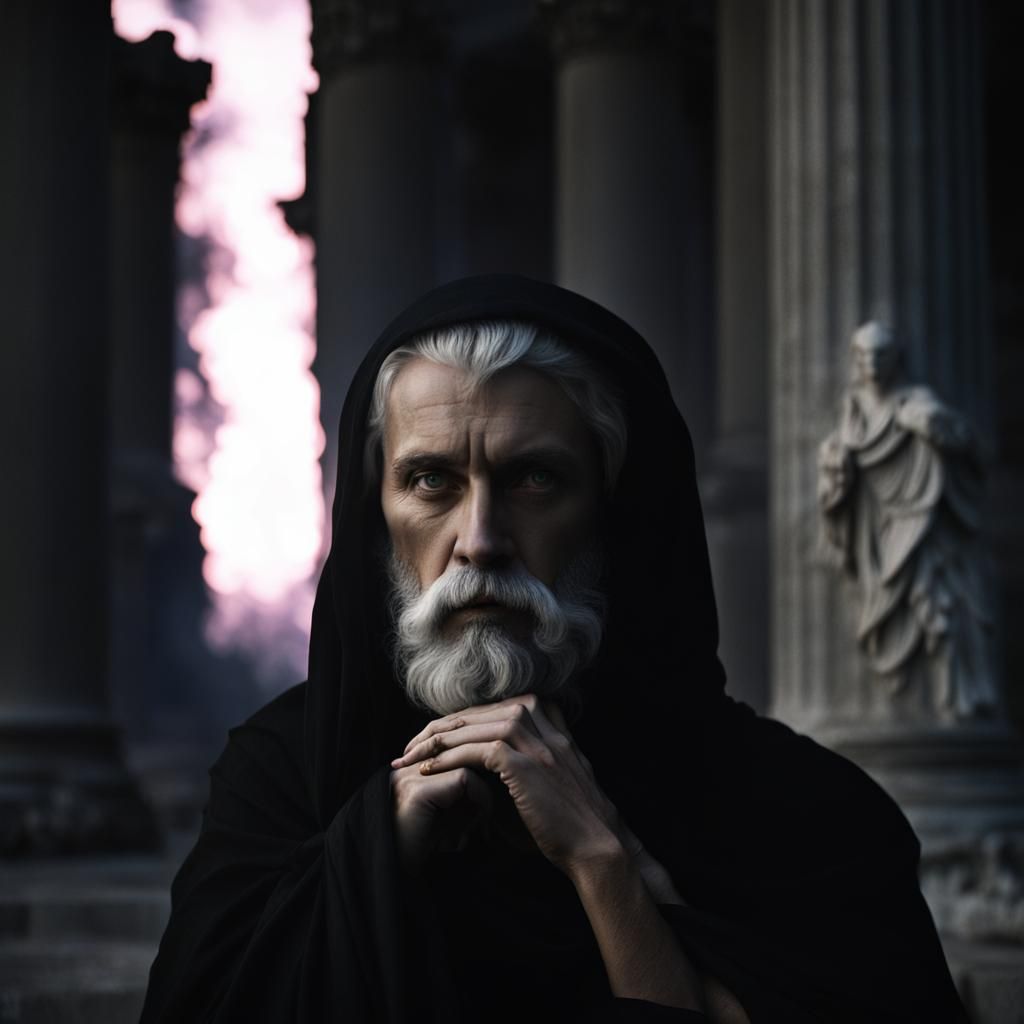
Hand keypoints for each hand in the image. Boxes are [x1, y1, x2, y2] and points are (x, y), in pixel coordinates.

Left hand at [391, 694, 625, 878]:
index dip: (456, 722)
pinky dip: (448, 758)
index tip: (429, 740)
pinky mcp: (527, 764)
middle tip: (409, 746)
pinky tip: (428, 769)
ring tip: (410, 756)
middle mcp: (544, 725)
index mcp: (549, 723)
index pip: (491, 709)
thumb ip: (510, 765)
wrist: (596, 848)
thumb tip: (465, 765)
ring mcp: (537, 742)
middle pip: (479, 711)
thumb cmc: (564, 823)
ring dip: (436, 740)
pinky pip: (477, 751)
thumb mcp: (541, 782)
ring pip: (476, 725)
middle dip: (439, 727)